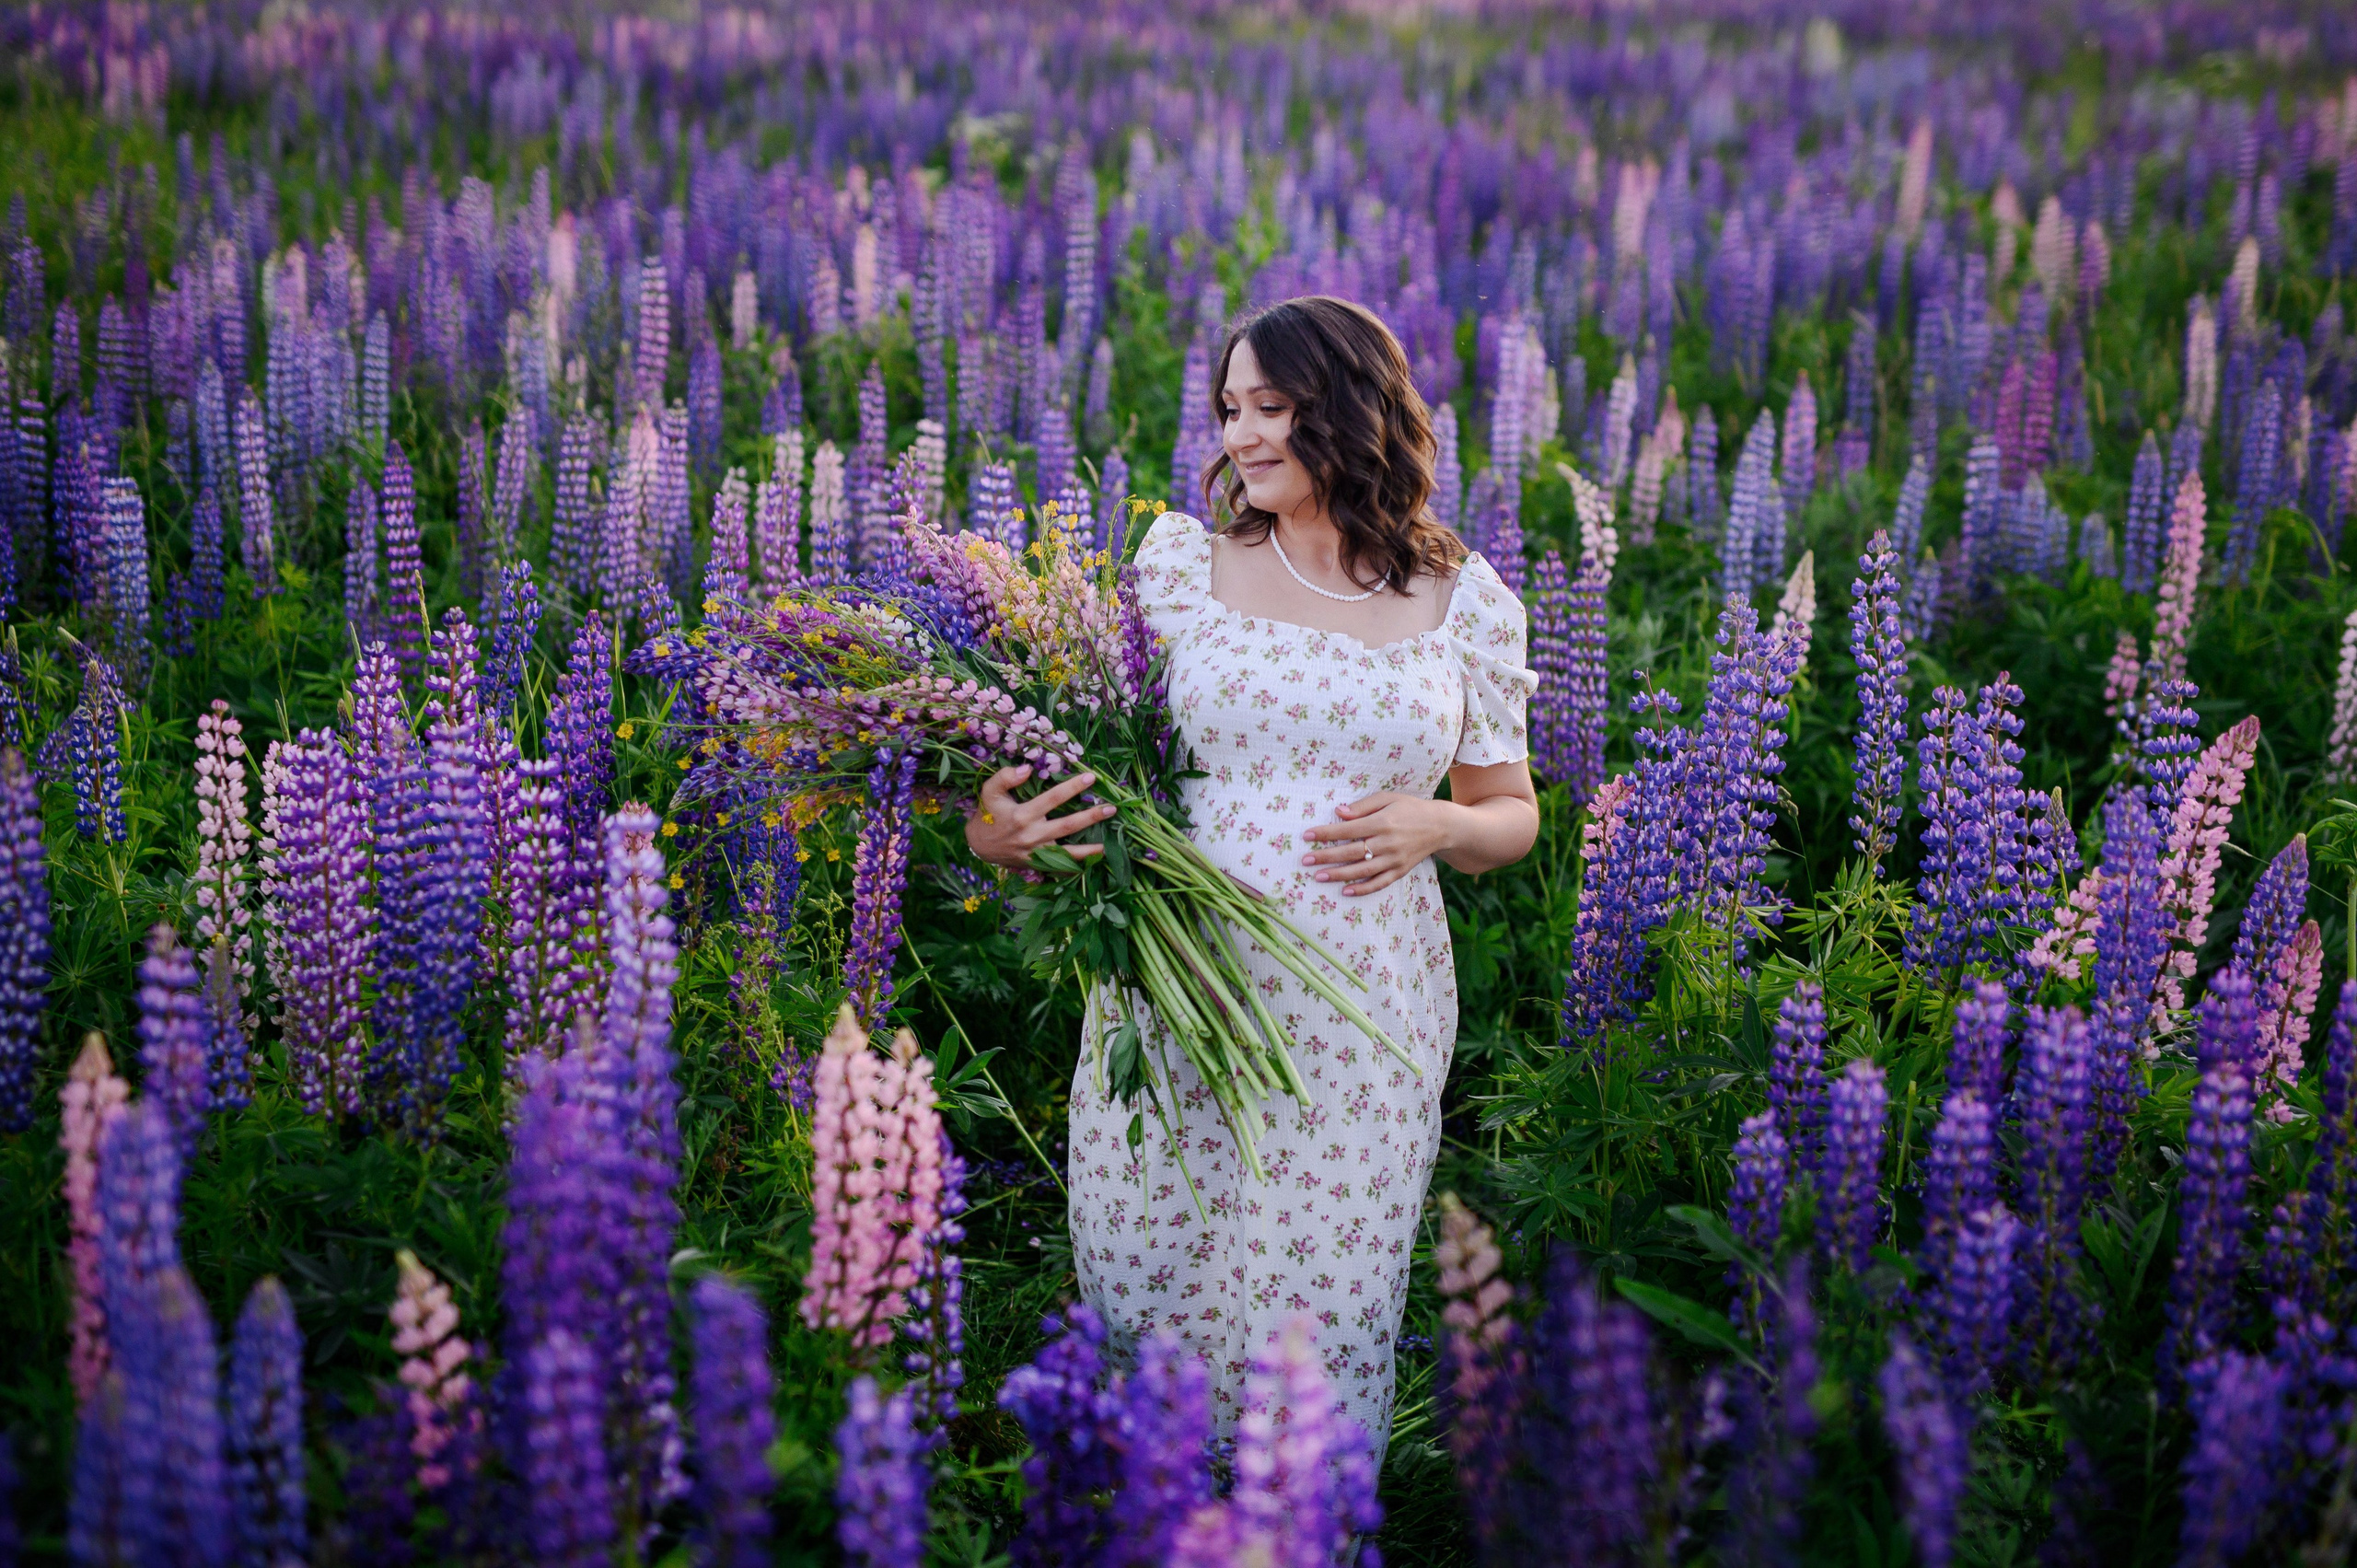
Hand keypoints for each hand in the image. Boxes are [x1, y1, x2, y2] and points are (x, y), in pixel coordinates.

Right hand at [965, 765, 1117, 871]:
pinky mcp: (1036, 864)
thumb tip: (1028, 768)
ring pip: (1067, 853)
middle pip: (1068, 825)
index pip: (1053, 798)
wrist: (978, 845)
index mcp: (1023, 815)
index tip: (1091, 777)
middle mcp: (1032, 835)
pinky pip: (1059, 867)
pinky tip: (1091, 863)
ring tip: (1108, 845)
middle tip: (1111, 809)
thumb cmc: (987, 814)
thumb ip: (1005, 777)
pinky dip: (1075, 867)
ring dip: (1089, 849)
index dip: (1073, 787)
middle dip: (1091, 816)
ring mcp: (1036, 853)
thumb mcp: (989, 791)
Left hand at [1299, 791, 1453, 895]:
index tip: (1307, 836)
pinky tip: (1346, 891)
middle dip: (1326, 857)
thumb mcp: (1387, 798)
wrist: (1440, 826)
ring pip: (1362, 870)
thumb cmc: (1409, 808)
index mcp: (1382, 822)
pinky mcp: (1400, 871)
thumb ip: (1362, 806)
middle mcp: (1388, 843)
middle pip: (1351, 852)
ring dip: (1339, 875)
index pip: (1348, 830)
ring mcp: (1394, 859)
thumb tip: (1338, 812)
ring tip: (1318, 877)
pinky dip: (1363, 888)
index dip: (1326, 833)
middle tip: (1305, 861)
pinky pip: (1379, 883)